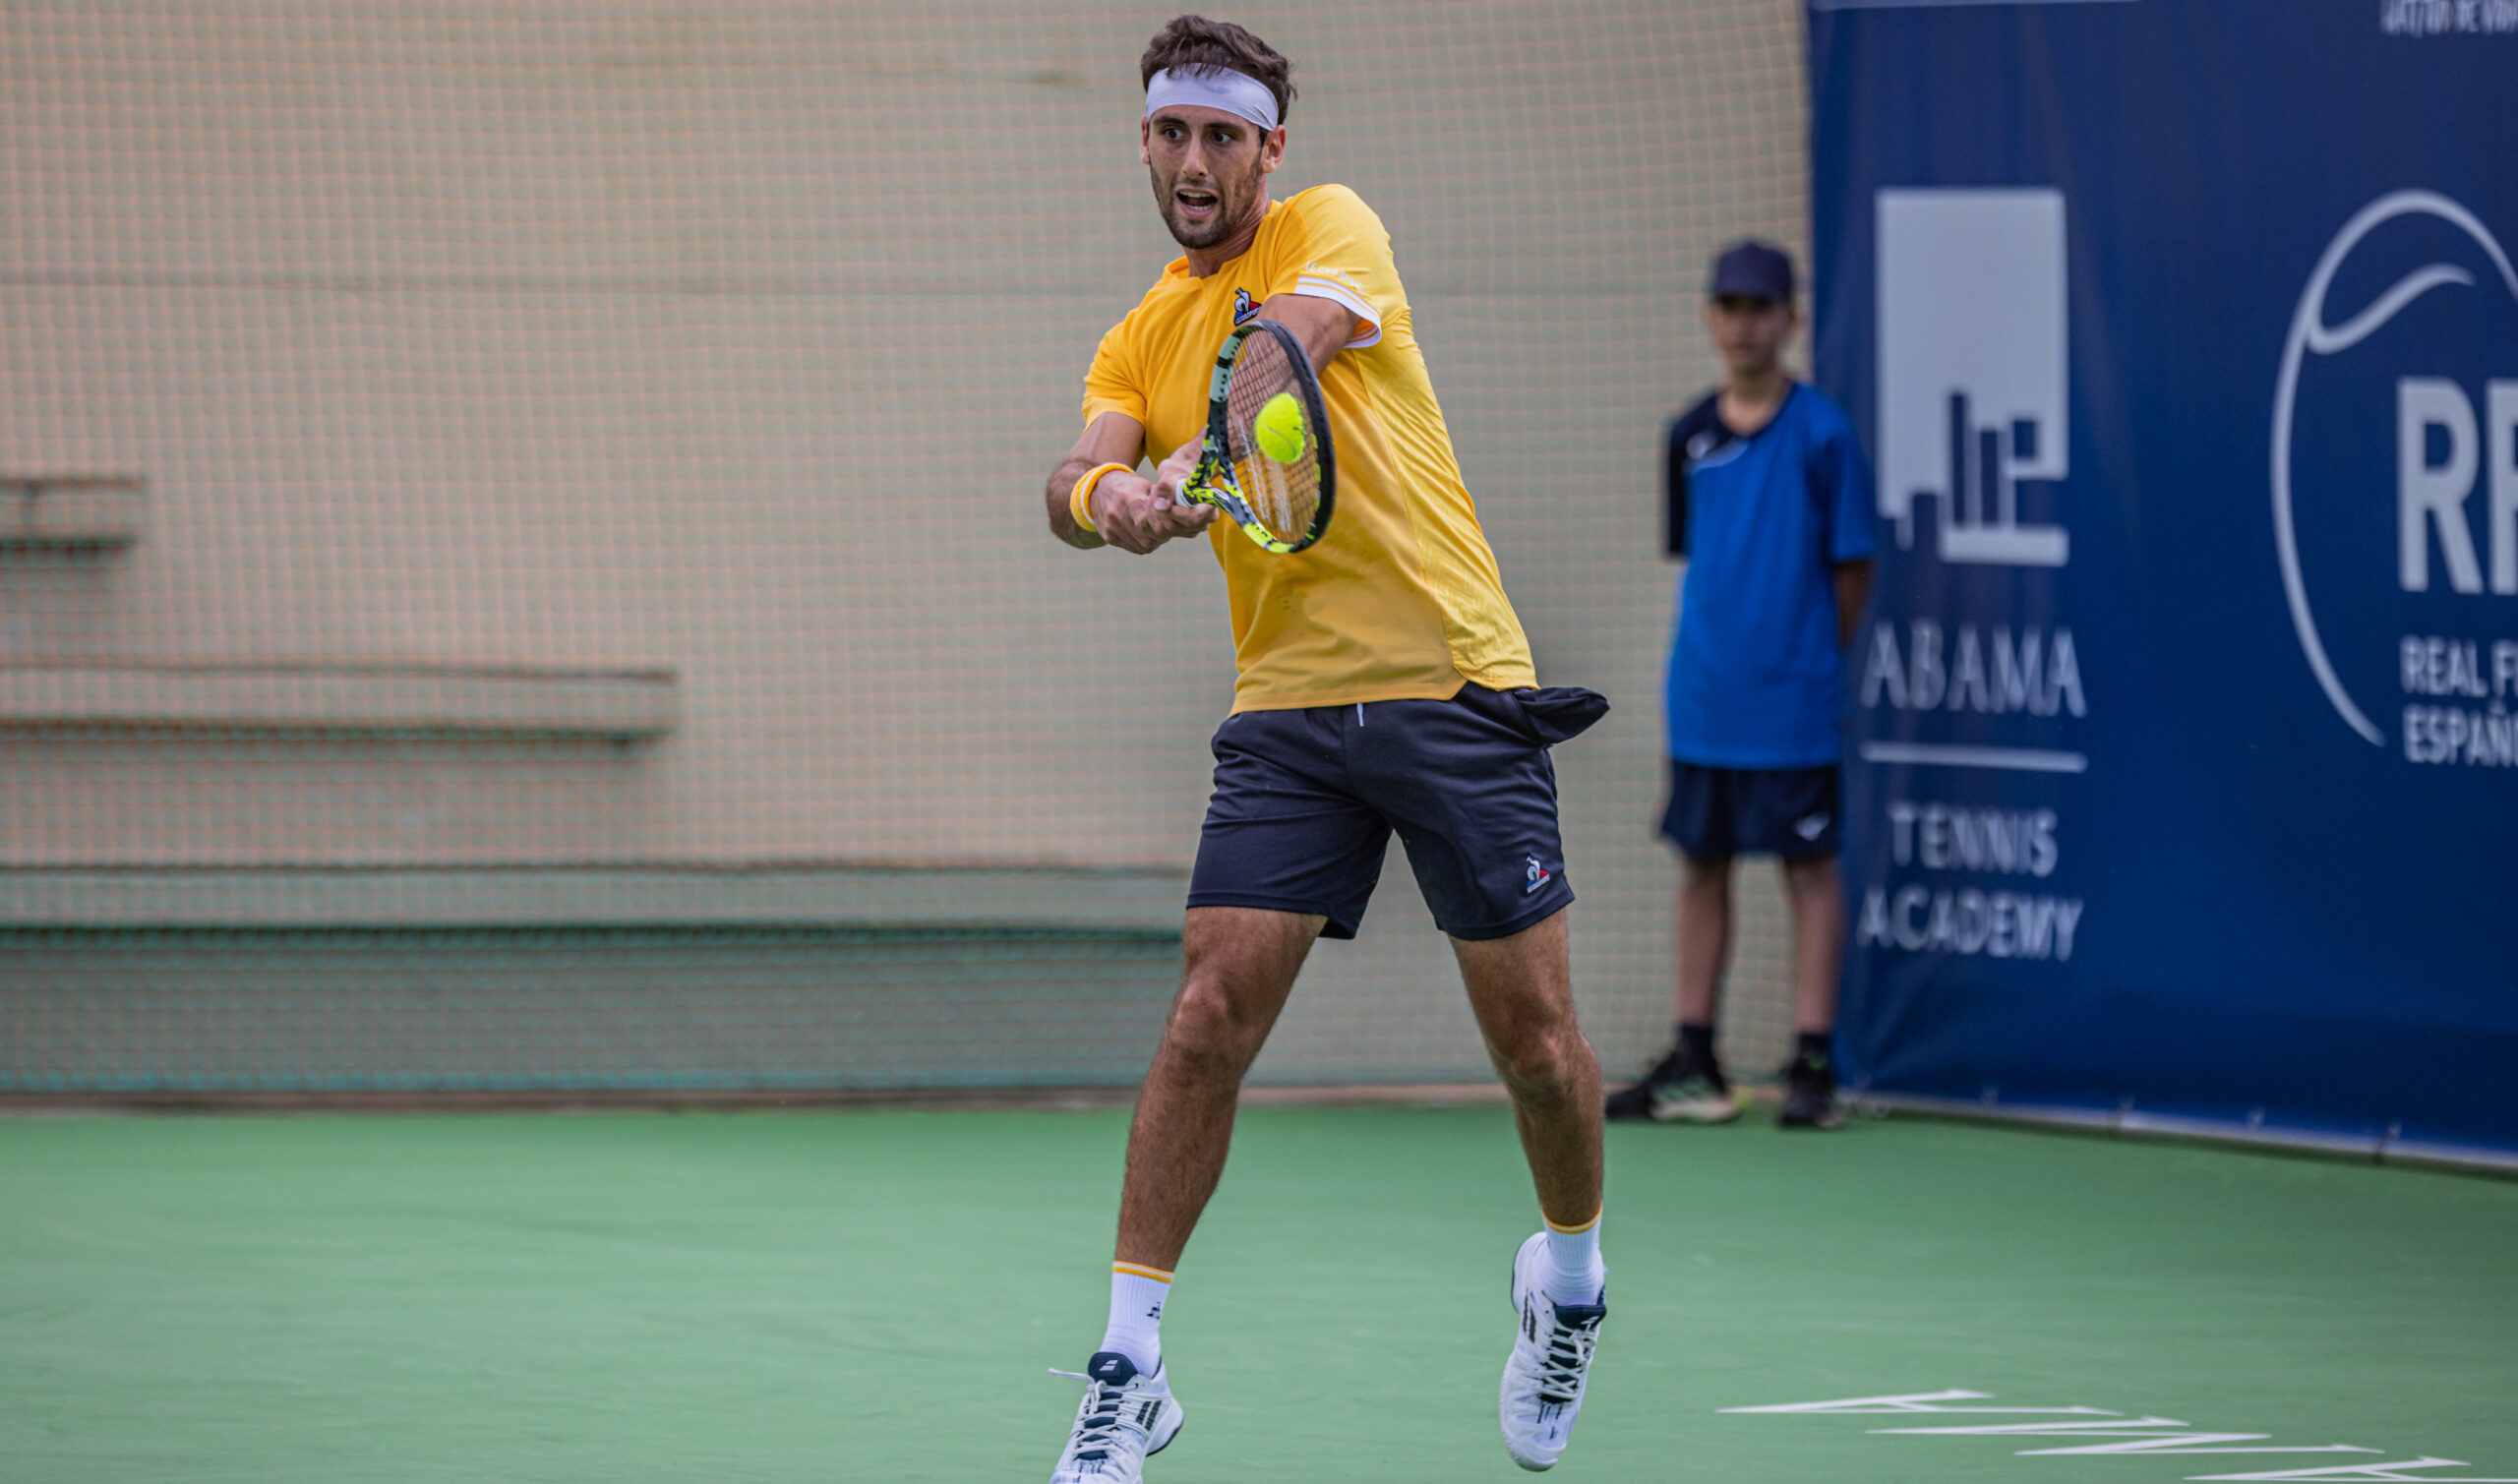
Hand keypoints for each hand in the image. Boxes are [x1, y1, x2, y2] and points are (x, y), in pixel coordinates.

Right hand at [1097, 440, 1217, 553]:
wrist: (1095, 490)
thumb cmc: (1127, 486)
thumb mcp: (1145, 486)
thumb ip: (1163, 499)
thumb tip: (1191, 512)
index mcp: (1128, 498)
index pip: (1154, 520)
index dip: (1169, 523)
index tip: (1177, 521)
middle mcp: (1117, 515)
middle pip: (1152, 536)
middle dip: (1165, 533)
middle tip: (1172, 527)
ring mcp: (1112, 528)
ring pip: (1145, 545)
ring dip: (1156, 540)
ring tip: (1159, 529)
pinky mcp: (1109, 538)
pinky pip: (1134, 547)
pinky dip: (1145, 543)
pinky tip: (1147, 533)